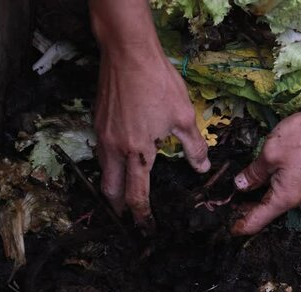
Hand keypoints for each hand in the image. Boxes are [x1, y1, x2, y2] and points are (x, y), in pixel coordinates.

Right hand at [90, 0, 209, 227]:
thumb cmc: (158, 83)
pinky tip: (121, 160)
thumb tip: (202, 168)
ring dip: (112, 186)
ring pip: (103, 171)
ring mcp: (102, 134)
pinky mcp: (97, 121)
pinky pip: (101, 152)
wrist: (127, 52)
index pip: (137, 194)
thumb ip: (193, 147)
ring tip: (124, 194)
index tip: (145, 230)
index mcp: (138, 152)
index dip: (141, 216)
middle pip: (111, 190)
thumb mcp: (184, 117)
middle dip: (119, 208)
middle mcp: (114, 148)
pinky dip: (109, 164)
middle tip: (129, 218)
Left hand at [230, 12, 300, 234]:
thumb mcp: (270, 154)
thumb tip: (240, 186)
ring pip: (274, 200)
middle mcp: (296, 199)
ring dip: (256, 199)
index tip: (224, 228)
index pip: (258, 221)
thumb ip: (253, 173)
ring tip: (234, 194)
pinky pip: (282, 189)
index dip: (239, 225)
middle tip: (223, 206)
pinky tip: (256, 180)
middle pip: (266, 212)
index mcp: (284, 198)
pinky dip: (267, 189)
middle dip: (245, 211)